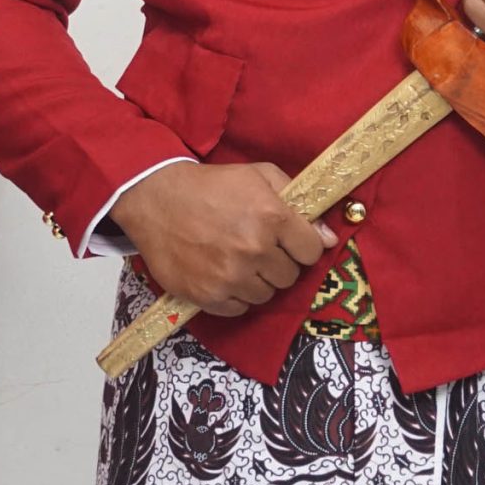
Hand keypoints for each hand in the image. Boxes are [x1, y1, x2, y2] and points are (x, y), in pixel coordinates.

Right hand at [109, 163, 336, 318]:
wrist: (157, 199)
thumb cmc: (212, 185)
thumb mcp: (259, 175)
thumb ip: (298, 202)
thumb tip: (328, 238)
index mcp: (272, 217)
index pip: (311, 252)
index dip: (301, 245)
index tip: (287, 241)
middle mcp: (255, 250)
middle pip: (290, 276)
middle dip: (278, 263)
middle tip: (257, 248)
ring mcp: (231, 277)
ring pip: (266, 295)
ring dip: (257, 280)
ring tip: (238, 260)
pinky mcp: (208, 296)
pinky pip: (240, 309)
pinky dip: (235, 295)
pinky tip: (223, 275)